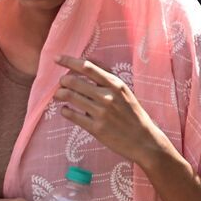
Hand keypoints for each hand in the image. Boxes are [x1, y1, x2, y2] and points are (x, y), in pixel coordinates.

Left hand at [55, 55, 170, 167]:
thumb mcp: (124, 91)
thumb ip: (106, 76)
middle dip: (62, 81)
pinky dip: (64, 110)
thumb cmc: (132, 113)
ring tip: (59, 95)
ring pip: (69, 96)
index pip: (87, 67)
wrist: (144, 140)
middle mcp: (108, 96)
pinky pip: (71, 115)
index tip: (56, 59)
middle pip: (73, 81)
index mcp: (115, 84)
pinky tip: (66, 110)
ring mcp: (101, 112)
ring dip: (59, 94)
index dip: (68, 61)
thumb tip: (87, 60)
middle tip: (61, 84)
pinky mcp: (95, 128)